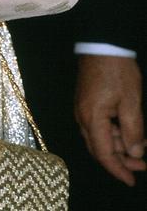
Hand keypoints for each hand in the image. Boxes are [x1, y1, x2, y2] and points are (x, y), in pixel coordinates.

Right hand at [75, 54, 144, 185]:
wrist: (102, 43)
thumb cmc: (117, 71)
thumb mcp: (131, 102)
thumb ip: (133, 131)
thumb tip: (135, 153)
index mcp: (92, 118)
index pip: (103, 154)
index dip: (118, 170)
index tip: (132, 180)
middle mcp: (82, 116)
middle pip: (99, 148)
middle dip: (120, 161)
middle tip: (142, 165)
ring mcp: (82, 108)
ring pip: (98, 137)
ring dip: (118, 146)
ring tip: (141, 146)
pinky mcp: (86, 101)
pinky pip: (97, 126)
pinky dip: (113, 134)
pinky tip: (128, 132)